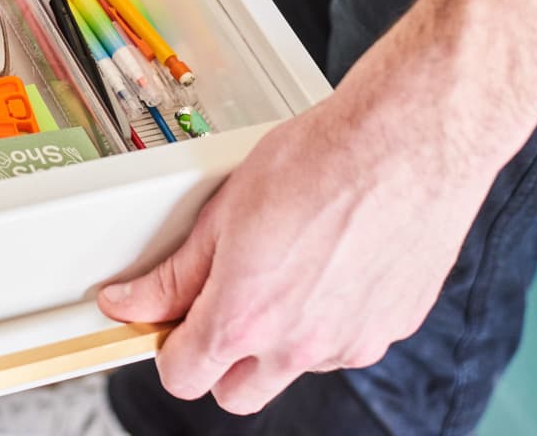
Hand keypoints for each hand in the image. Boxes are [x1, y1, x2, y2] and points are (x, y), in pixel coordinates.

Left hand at [97, 41, 499, 414]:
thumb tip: (129, 302)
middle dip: (219, 361)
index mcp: (246, 318)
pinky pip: (345, 344)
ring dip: (279, 339)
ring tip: (287, 266)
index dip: (168, 350)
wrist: (407, 143)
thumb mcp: (223, 212)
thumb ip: (174, 275)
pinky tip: (331, 265)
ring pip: (294, 368)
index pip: (183, 378)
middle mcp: (300, 346)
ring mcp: (351, 343)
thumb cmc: (319, 161)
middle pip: (237, 394)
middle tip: (220, 305)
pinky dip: (330, 320)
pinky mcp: (392, 330)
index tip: (168, 324)